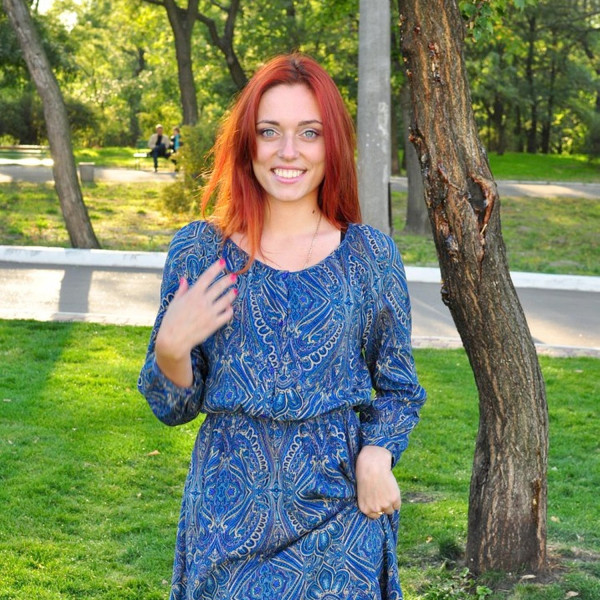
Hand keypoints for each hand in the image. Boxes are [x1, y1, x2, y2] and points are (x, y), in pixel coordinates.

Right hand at [155, 259, 236, 385]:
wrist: (174, 340)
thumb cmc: (171, 321)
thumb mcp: (174, 303)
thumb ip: (182, 291)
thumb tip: (184, 279)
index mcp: (193, 294)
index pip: (207, 277)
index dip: (216, 268)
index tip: (223, 262)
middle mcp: (203, 302)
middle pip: (220, 286)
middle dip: (228, 279)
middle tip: (234, 276)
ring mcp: (210, 313)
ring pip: (226, 300)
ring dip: (232, 294)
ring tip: (234, 290)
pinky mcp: (214, 324)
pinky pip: (227, 315)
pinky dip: (230, 310)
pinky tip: (230, 307)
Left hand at [355, 445, 400, 518]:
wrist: (372, 466)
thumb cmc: (365, 475)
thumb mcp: (363, 492)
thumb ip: (370, 502)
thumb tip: (381, 508)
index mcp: (365, 508)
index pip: (375, 515)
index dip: (378, 507)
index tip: (378, 500)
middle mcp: (375, 509)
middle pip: (384, 512)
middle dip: (384, 504)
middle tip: (383, 493)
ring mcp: (385, 505)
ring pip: (391, 509)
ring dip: (391, 502)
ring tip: (387, 491)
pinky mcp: (394, 499)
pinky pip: (398, 505)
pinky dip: (396, 499)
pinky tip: (392, 490)